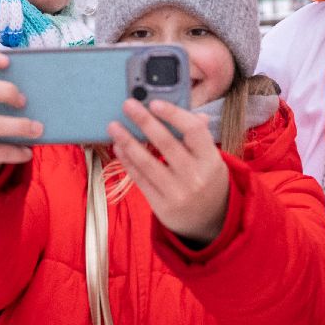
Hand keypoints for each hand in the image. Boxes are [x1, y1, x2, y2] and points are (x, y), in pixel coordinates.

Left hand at [107, 99, 230, 243]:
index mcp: (211, 160)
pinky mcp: (161, 205)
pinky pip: (140, 180)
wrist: (211, 221)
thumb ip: (198, 136)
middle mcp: (195, 176)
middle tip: (127, 105)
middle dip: (145, 122)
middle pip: (167, 144)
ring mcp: (178, 193)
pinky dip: (127, 162)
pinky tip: (118, 148)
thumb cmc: (207, 180)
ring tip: (113, 126)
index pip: (194, 131)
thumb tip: (187, 109)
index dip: (174, 115)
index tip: (155, 103)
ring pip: (148, 163)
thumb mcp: (210, 159)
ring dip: (128, 142)